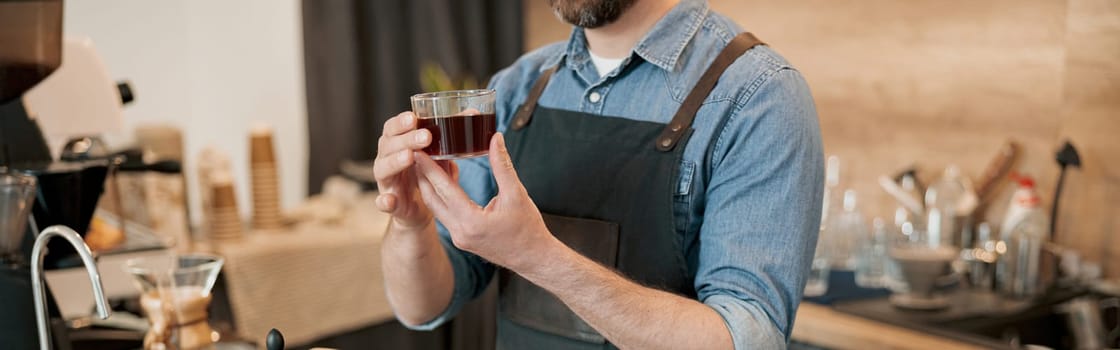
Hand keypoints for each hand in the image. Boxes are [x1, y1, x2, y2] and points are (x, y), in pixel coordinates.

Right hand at [374, 111, 457, 229]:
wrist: (419, 208)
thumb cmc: (427, 173)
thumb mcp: (437, 154)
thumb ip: (448, 136)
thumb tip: (472, 112)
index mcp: (396, 144)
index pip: (392, 128)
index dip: (400, 122)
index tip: (414, 117)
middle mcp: (386, 159)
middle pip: (388, 145)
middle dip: (406, 139)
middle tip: (426, 137)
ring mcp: (386, 181)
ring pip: (383, 169)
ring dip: (395, 162)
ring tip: (410, 156)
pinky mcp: (390, 203)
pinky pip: (383, 202)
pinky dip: (385, 201)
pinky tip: (390, 200)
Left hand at [412, 132, 556, 270]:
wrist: (534, 259)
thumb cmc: (528, 230)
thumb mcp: (517, 194)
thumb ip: (502, 165)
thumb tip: (495, 139)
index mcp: (472, 222)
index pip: (444, 190)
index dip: (430, 168)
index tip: (418, 151)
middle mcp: (460, 232)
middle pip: (432, 199)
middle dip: (421, 175)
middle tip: (414, 153)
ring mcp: (459, 237)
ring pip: (436, 208)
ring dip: (429, 186)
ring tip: (426, 163)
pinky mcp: (462, 238)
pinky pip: (445, 214)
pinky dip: (441, 196)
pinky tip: (442, 180)